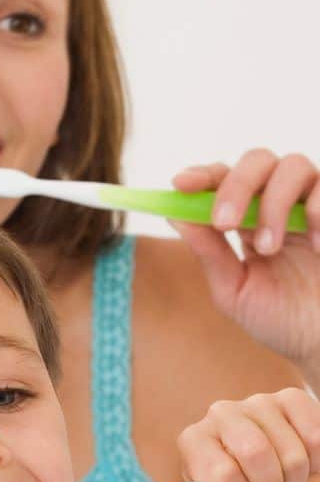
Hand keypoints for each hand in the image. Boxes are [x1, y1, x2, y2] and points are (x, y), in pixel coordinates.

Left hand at [148, 388, 319, 481]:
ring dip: (295, 481)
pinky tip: (305, 464)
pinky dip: (316, 462)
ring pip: (289, 450)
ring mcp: (256, 402)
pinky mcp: (291, 399)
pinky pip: (313, 434)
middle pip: (255, 453)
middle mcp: (220, 414)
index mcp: (193, 440)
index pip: (220, 471)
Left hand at [171, 151, 319, 375]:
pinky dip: (319, 209)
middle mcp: (280, 203)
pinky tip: (316, 246)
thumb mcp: (234, 290)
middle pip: (256, 161)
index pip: (221, 181)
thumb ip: (209, 253)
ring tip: (268, 249)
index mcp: (246, 219)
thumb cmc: (280, 319)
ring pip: (293, 166)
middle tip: (224, 223)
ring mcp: (314, 203)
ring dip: (273, 204)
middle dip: (234, 186)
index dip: (201, 176)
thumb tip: (175, 215)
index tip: (181, 184)